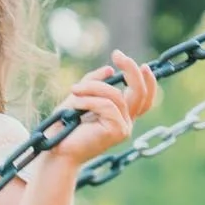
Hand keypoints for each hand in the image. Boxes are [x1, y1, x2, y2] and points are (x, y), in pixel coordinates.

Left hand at [46, 50, 158, 165]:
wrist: (57, 151)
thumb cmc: (65, 126)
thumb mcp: (79, 97)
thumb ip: (94, 83)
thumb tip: (109, 70)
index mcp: (121, 116)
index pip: (144, 98)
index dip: (147, 80)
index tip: (135, 61)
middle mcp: (126, 122)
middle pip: (140, 93)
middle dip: (131, 70)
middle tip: (117, 54)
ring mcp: (123, 128)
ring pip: (116, 96)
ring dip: (93, 87)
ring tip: (74, 90)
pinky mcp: (117, 131)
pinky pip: (106, 105)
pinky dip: (88, 101)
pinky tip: (74, 105)